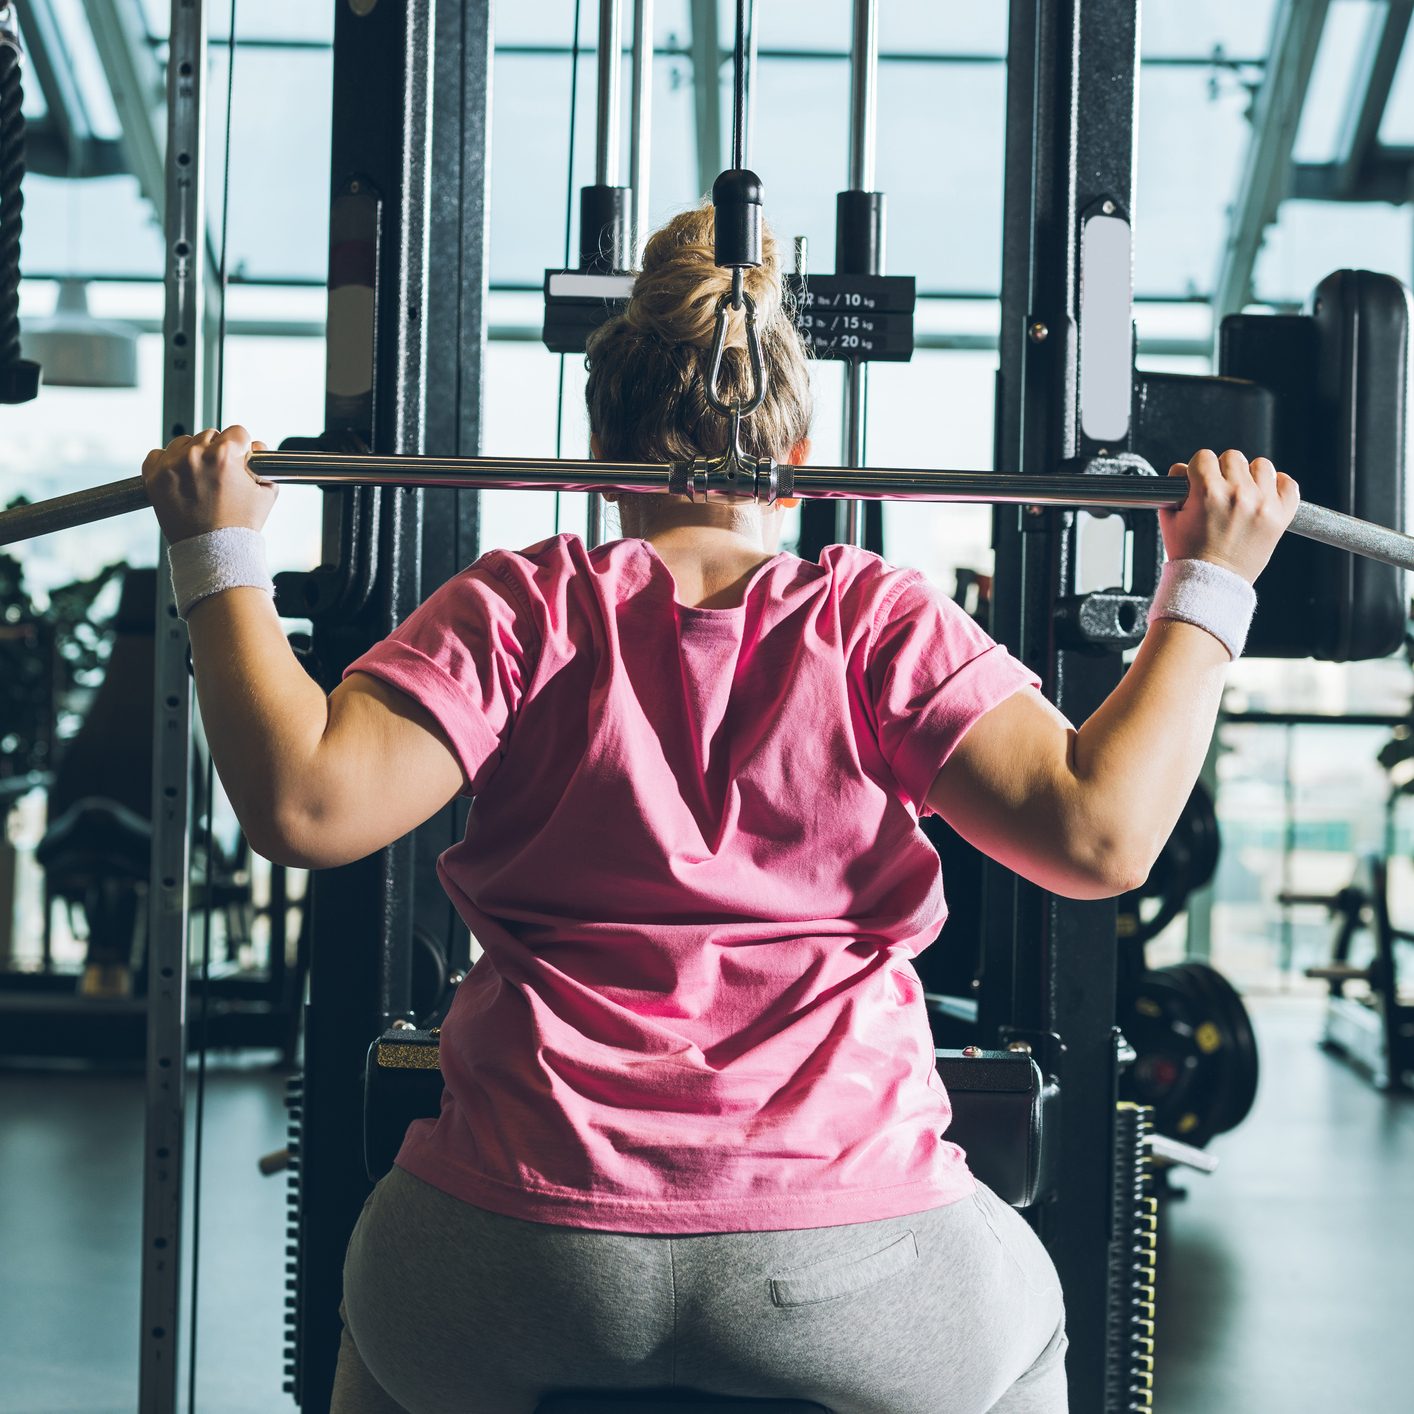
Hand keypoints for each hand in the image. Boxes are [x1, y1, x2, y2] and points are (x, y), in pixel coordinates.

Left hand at [140, 425, 277, 543]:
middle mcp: (195, 455)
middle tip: (219, 475)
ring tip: (199, 478)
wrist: (214, 552)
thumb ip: (264, 466)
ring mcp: (172, 466)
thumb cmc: (240, 526)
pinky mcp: (154, 478)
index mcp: (224, 456)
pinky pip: (158, 455)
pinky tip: (180, 478)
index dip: (241, 448)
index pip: (236, 432)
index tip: (239, 461)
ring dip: (192, 454)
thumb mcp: (266, 494)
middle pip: (209, 434)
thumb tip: (256, 447)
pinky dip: (167, 463)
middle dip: (217, 450)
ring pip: (183, 442)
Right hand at [1159, 449, 1299, 584]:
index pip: (1204, 457)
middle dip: (1223, 472)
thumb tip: (1181, 471)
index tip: (1199, 480)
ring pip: (1261, 466)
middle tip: (1219, 491)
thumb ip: (1173, 488)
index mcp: (1208, 492)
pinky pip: (1288, 484)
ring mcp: (1263, 504)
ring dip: (1250, 476)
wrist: (1212, 582)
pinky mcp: (1280, 516)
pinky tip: (1265, 495)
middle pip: (1233, 457)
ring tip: (1242, 495)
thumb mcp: (1170, 519)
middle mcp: (1238, 494)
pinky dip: (1279, 486)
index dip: (1198, 469)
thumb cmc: (1190, 555)